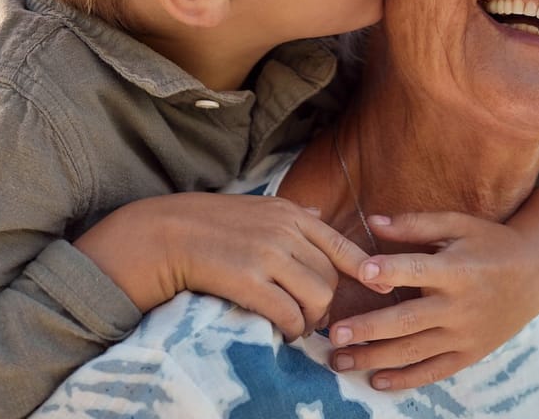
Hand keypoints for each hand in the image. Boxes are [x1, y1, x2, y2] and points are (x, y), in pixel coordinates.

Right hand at [76, 193, 370, 340]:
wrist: (164, 234)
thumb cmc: (209, 223)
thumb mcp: (255, 206)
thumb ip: (290, 215)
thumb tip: (319, 214)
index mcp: (290, 214)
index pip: (342, 245)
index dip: (363, 271)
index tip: (374, 289)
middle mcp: (284, 232)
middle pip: (331, 278)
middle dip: (328, 305)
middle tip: (313, 318)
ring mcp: (267, 255)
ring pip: (318, 298)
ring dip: (311, 320)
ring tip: (297, 326)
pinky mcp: (248, 281)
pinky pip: (289, 314)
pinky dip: (292, 329)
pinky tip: (281, 332)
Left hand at [325, 211, 538, 389]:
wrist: (537, 273)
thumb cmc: (490, 242)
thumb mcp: (459, 225)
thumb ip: (415, 224)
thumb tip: (372, 220)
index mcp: (456, 269)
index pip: (418, 270)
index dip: (390, 270)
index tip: (362, 271)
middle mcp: (460, 306)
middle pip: (408, 320)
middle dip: (369, 329)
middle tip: (334, 334)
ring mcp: (465, 333)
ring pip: (415, 351)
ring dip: (375, 358)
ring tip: (340, 361)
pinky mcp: (470, 352)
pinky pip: (435, 371)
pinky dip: (406, 379)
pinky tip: (376, 381)